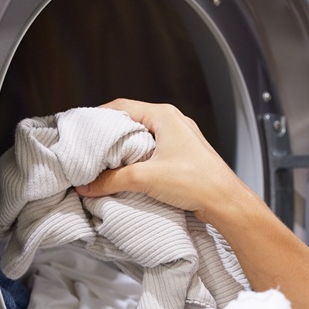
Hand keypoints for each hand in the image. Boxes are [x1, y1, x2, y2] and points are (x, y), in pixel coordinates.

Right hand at [74, 99, 248, 221]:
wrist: (226, 202)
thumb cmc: (197, 182)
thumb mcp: (146, 178)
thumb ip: (111, 180)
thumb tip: (86, 186)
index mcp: (164, 116)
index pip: (122, 106)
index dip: (99, 116)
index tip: (83, 129)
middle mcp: (173, 122)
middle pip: (131, 121)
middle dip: (109, 135)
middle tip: (90, 149)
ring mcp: (180, 138)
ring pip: (142, 137)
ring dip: (124, 150)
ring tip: (105, 163)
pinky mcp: (182, 155)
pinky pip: (153, 151)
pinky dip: (138, 159)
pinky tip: (128, 173)